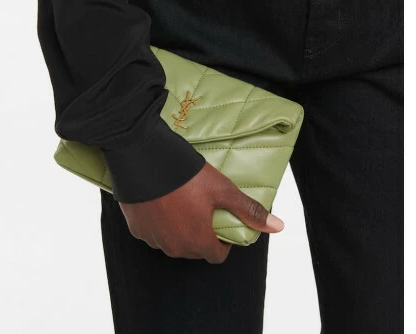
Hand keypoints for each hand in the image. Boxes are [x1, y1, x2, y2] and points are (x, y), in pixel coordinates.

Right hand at [119, 162, 283, 263]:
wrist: (144, 160)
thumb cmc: (186, 176)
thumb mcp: (222, 190)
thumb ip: (248, 210)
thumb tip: (278, 227)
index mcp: (198, 241)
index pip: (217, 255)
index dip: (223, 241)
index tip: (220, 221)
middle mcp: (175, 247)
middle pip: (194, 248)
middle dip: (200, 233)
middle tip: (201, 207)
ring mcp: (153, 239)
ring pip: (172, 241)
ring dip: (178, 228)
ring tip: (180, 202)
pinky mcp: (137, 228)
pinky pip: (153, 232)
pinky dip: (158, 222)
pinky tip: (161, 202)